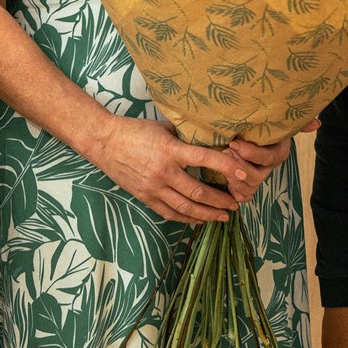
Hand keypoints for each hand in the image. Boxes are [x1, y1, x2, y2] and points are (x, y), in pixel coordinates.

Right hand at [93, 115, 244, 222]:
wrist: (104, 142)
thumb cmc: (134, 130)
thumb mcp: (163, 128)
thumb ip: (185, 137)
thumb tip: (209, 140)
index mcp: (171, 150)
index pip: (205, 159)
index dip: (227, 167)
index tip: (243, 173)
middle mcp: (164, 172)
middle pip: (199, 192)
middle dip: (221, 200)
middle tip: (236, 202)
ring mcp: (153, 188)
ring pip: (186, 208)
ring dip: (208, 214)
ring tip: (223, 216)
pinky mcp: (145, 197)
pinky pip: (170, 213)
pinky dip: (187, 219)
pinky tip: (199, 219)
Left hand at [226, 119, 320, 202]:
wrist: (246, 133)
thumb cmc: (261, 125)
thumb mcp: (277, 122)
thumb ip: (297, 123)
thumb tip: (317, 124)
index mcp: (278, 153)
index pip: (268, 158)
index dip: (251, 153)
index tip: (235, 143)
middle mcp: (269, 167)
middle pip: (257, 177)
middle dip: (239, 166)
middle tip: (225, 151)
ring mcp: (258, 177)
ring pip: (249, 188)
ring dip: (233, 177)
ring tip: (222, 160)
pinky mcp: (247, 185)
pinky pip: (243, 196)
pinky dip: (234, 190)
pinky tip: (224, 177)